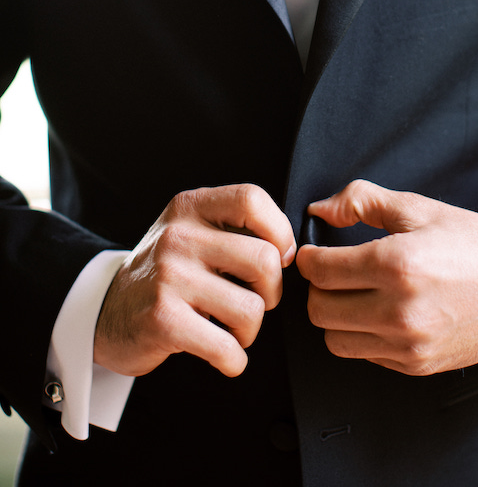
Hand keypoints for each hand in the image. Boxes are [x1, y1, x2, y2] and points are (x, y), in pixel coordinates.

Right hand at [94, 184, 295, 377]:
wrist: (105, 312)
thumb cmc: (165, 273)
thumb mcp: (191, 230)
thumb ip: (233, 227)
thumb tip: (290, 250)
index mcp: (190, 207)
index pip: (252, 199)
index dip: (280, 230)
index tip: (280, 256)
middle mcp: (179, 236)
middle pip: (265, 260)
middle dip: (272, 291)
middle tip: (255, 300)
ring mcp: (169, 277)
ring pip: (252, 308)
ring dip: (251, 331)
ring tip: (232, 330)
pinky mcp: (163, 320)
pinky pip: (226, 346)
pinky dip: (233, 359)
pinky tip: (223, 354)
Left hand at [296, 180, 477, 375]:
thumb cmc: (473, 243)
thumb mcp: (416, 207)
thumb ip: (361, 201)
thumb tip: (322, 209)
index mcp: (397, 264)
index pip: (320, 271)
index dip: (308, 258)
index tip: (312, 254)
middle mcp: (401, 310)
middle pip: (320, 310)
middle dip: (318, 289)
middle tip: (332, 273)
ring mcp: (409, 344)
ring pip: (335, 340)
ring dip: (337, 317)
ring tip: (354, 295)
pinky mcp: (417, 365)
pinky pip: (365, 355)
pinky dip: (363, 336)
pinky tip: (380, 313)